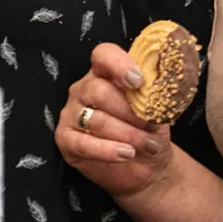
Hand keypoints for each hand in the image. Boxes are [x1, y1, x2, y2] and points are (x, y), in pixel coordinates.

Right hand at [55, 43, 175, 202]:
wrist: (146, 166)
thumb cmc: (149, 131)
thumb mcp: (157, 110)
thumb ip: (152, 94)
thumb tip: (157, 86)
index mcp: (106, 73)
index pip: (103, 55)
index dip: (119, 64)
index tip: (138, 82)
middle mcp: (84, 88)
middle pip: (98, 91)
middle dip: (128, 111)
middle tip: (149, 126)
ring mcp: (71, 113)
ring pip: (95, 120)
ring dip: (125, 134)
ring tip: (145, 144)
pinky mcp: (65, 138)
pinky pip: (83, 143)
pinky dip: (108, 150)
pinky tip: (126, 154)